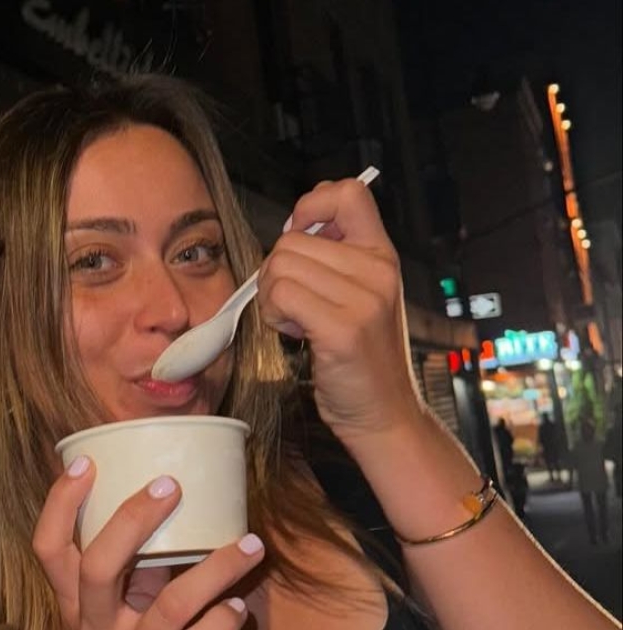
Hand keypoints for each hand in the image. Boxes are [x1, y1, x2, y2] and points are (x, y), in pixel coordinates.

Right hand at [33, 456, 263, 628]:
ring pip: (170, 606)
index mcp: (76, 600)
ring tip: (251, 545)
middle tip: (171, 484)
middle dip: (132, 519)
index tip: (86, 462)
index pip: (48, 548)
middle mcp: (95, 625)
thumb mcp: (124, 600)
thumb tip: (169, 486)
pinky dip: (225, 618)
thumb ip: (135, 560)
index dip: (59, 504)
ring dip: (216, 570)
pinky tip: (238, 606)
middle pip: (98, 567)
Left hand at [257, 178, 423, 440]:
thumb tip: (293, 227)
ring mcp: (364, 299)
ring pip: (279, 266)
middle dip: (275, 271)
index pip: (348, 192)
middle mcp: (378, 270)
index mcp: (382, 255)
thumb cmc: (360, 356)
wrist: (383, 412)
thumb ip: (334, 257)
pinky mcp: (343, 329)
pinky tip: (295, 332)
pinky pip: (281, 296)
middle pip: (291, 240)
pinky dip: (273, 314)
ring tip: (296, 319)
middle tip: (294, 303)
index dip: (311, 206)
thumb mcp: (359, 295)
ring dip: (272, 296)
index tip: (300, 237)